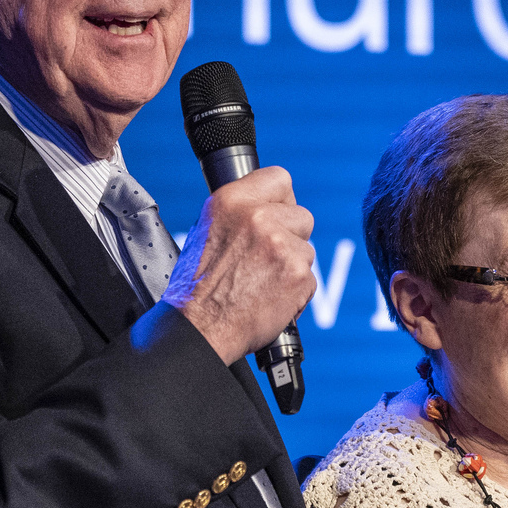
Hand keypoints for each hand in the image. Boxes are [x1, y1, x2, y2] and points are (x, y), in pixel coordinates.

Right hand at [164, 167, 316, 364]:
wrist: (200, 329)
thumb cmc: (197, 288)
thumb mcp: (206, 232)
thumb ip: (240, 214)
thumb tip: (266, 206)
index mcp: (231, 201)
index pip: (279, 178)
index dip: (282, 199)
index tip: (278, 213)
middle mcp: (258, 217)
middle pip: (302, 215)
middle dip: (291, 236)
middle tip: (267, 258)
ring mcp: (280, 245)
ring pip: (307, 249)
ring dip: (291, 265)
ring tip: (262, 282)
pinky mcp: (298, 274)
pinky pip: (310, 277)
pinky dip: (296, 291)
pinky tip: (271, 298)